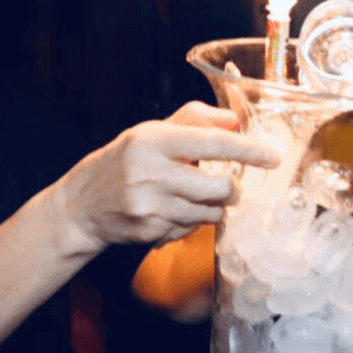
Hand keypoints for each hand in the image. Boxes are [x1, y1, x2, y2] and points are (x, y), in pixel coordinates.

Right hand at [50, 103, 277, 257]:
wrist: (80, 205)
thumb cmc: (123, 161)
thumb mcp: (152, 131)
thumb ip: (195, 120)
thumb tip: (235, 121)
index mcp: (152, 141)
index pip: (211, 143)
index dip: (247, 150)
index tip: (272, 156)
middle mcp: (150, 174)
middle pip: (219, 187)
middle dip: (233, 188)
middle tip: (230, 185)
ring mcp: (149, 207)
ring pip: (211, 212)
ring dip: (215, 206)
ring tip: (196, 196)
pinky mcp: (150, 233)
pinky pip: (192, 229)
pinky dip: (194, 221)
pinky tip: (175, 211)